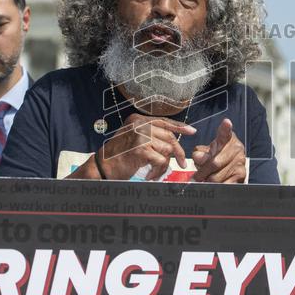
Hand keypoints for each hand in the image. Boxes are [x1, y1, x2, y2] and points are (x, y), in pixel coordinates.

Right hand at [67, 114, 195, 180]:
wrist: (102, 167)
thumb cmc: (118, 156)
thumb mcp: (134, 138)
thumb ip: (150, 135)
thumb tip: (172, 139)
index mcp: (138, 119)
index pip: (164, 121)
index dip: (179, 127)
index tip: (192, 131)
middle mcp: (140, 124)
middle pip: (169, 136)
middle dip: (177, 151)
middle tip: (182, 163)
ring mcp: (140, 135)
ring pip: (167, 150)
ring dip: (164, 165)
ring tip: (155, 172)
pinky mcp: (141, 149)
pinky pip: (161, 160)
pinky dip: (158, 171)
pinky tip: (150, 175)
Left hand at [192, 119, 246, 183]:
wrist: (230, 165)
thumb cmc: (217, 156)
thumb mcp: (207, 151)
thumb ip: (200, 153)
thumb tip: (197, 157)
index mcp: (227, 139)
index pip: (225, 133)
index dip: (225, 128)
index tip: (226, 122)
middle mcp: (237, 149)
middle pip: (215, 163)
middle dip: (202, 173)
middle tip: (194, 178)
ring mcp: (240, 162)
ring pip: (217, 177)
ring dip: (207, 181)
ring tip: (204, 180)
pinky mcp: (242, 175)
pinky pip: (225, 185)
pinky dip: (216, 188)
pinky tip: (212, 186)